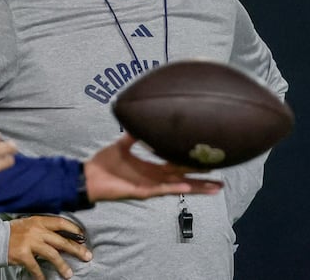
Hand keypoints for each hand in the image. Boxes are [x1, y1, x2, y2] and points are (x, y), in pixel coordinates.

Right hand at [8, 215, 92, 279]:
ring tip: (69, 273)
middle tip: (87, 256)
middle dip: (76, 249)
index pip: (62, 223)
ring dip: (62, 265)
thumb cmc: (16, 231)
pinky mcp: (22, 254)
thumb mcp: (32, 223)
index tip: (83, 237)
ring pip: (52, 254)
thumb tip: (63, 237)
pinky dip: (40, 275)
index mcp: (40, 220)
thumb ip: (45, 228)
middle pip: (61, 240)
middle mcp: (37, 230)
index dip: (74, 229)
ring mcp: (30, 242)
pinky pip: (35, 267)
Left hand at [84, 133, 222, 201]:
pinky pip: (162, 189)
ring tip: (215, 187)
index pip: (176, 164)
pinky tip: (188, 186)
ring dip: (196, 186)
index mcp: (151, 167)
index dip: (191, 163)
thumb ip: (133, 134)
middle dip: (202, 179)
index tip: (206, 160)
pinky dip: (176, 188)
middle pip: (183, 177)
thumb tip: (141, 119)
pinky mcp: (142, 191)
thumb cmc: (104, 163)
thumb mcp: (121, 144)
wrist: (89, 175)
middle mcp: (154, 177)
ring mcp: (150, 185)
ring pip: (179, 185)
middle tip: (221, 179)